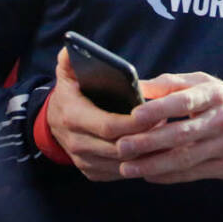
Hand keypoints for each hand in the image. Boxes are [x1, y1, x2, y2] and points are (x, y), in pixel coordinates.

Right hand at [46, 49, 161, 180]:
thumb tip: (69, 48)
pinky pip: (120, 173)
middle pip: (120, 148)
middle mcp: (76, 143)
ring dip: (146, 152)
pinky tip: (153, 149)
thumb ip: (69, 59)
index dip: (136, 123)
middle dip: (146, 138)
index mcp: (73, 117)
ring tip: (164, 134)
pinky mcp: (93, 172)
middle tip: (167, 123)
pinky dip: (139, 164)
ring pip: (123, 164)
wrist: (54, 121)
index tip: (157, 114)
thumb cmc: (70, 92)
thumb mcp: (66, 73)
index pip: (110, 125)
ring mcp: (84, 161)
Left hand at [112, 72, 222, 183]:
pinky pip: (193, 173)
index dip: (158, 109)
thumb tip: (137, 85)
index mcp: (215, 94)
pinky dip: (169, 176)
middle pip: (181, 134)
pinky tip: (149, 175)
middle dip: (148, 142)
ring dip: (153, 165)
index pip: (184, 101)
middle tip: (121, 147)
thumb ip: (172, 84)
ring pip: (185, 158)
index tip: (133, 116)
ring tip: (128, 167)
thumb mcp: (206, 84)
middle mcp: (222, 119)